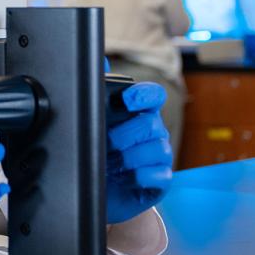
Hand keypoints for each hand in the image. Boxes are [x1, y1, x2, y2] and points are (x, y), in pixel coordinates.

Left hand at [107, 82, 172, 223]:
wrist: (100, 191)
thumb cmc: (98, 155)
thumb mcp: (93, 127)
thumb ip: (98, 99)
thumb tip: (100, 64)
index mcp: (139, 113)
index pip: (153, 96)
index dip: (144, 95)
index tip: (126, 100)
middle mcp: (154, 132)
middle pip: (152, 123)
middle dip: (124, 134)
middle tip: (105, 144)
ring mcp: (160, 156)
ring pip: (158, 148)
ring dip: (129, 157)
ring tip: (110, 164)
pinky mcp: (162, 180)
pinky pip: (159, 175)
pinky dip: (137, 177)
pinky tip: (122, 179)